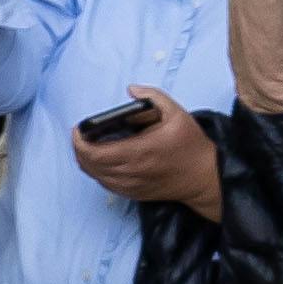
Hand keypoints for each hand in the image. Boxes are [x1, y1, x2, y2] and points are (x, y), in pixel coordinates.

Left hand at [70, 88, 220, 212]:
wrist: (205, 177)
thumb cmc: (191, 145)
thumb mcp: (177, 114)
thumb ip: (153, 96)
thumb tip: (131, 89)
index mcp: (138, 151)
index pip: (95, 153)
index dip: (79, 142)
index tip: (78, 129)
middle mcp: (131, 171)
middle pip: (90, 165)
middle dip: (79, 149)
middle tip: (80, 135)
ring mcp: (131, 185)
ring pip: (95, 176)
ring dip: (86, 161)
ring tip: (87, 145)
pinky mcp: (133, 193)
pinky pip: (106, 184)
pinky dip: (97, 172)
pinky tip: (100, 161)